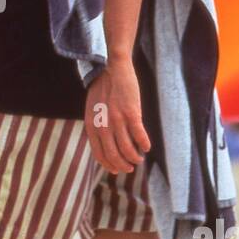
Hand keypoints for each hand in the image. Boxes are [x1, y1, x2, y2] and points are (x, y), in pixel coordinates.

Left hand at [83, 55, 150, 173]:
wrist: (112, 69)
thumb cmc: (103, 88)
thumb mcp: (92, 110)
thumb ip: (96, 126)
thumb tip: (104, 143)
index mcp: (91, 126)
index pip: (99, 154)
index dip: (109, 165)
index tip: (117, 170)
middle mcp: (102, 126)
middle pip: (114, 155)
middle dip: (123, 166)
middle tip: (130, 168)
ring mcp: (117, 120)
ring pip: (127, 149)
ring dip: (134, 158)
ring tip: (139, 159)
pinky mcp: (131, 113)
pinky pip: (139, 136)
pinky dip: (144, 144)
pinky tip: (147, 147)